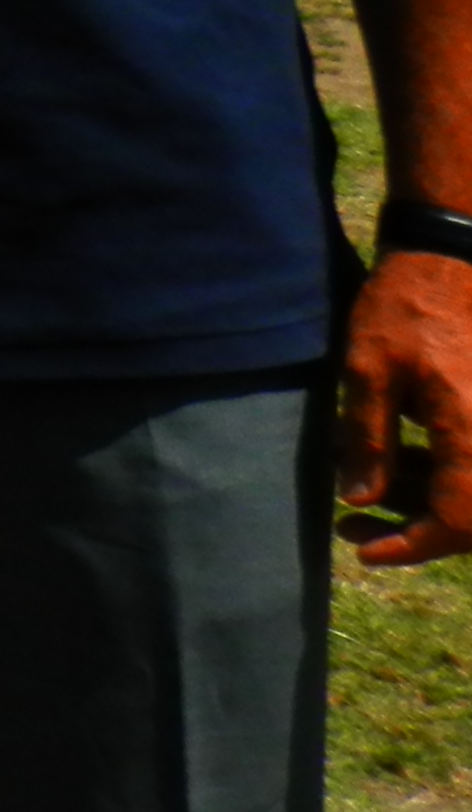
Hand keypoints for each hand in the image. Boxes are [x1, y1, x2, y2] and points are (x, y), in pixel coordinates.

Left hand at [340, 249, 471, 566]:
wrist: (449, 259)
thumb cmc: (404, 306)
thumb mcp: (368, 368)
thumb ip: (367, 438)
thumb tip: (359, 500)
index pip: (458, 518)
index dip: (413, 546)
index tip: (364, 551)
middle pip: (470, 514)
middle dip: (414, 530)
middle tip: (352, 527)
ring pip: (470, 489)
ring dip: (422, 502)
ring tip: (359, 499)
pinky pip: (471, 463)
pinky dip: (435, 473)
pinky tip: (389, 463)